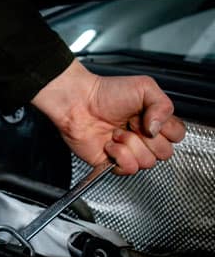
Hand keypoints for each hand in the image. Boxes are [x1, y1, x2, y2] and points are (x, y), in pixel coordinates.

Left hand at [32, 59, 185, 174]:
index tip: (148, 117)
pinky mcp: (113, 162)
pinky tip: (110, 144)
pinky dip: (120, 156)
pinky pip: (129, 169)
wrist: (78, 103)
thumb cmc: (106, 93)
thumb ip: (163, 106)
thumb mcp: (144, 87)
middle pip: (165, 152)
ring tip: (117, 132)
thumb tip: (159, 130)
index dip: (166, 128)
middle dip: (147, 137)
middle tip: (130, 123)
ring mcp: (129, 151)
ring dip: (131, 145)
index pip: (177, 136)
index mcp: (154, 121)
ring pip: (148, 162)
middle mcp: (143, 138)